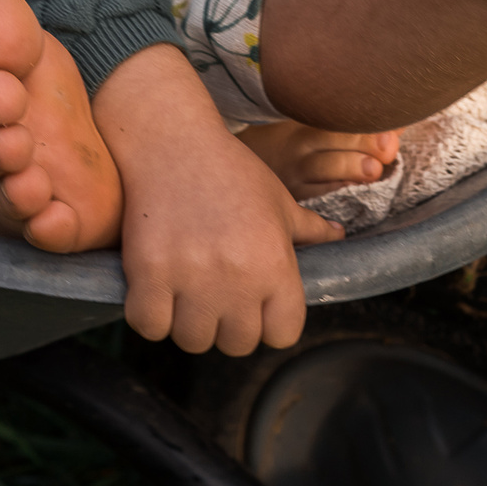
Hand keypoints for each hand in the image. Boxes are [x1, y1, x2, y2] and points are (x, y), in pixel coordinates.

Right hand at [94, 44, 339, 354]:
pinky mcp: (148, 272)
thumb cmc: (231, 170)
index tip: (253, 305)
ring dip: (187, 323)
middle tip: (214, 294)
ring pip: (192, 340)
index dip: (268, 323)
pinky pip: (149, 325)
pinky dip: (149, 315)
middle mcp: (237, 278)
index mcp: (275, 265)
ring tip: (185, 292)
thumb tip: (338, 238)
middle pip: (237, 344)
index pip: (283, 334)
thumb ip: (309, 229)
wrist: (174, 141)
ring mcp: (191, 277)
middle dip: (226, 324)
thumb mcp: (278, 199)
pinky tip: (155, 290)